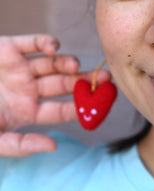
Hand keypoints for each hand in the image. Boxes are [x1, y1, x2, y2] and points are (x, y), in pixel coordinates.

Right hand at [0, 35, 109, 157]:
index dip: (82, 108)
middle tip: (107, 78)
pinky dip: (46, 44)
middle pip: (65, 85)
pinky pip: (33, 43)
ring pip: (53, 64)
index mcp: (26, 112)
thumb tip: (53, 146)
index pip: (62, 111)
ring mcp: (19, 69)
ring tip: (74, 67)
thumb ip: (19, 145)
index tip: (102, 105)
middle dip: (86, 82)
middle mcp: (28, 90)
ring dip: (68, 64)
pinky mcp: (8, 48)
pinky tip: (53, 49)